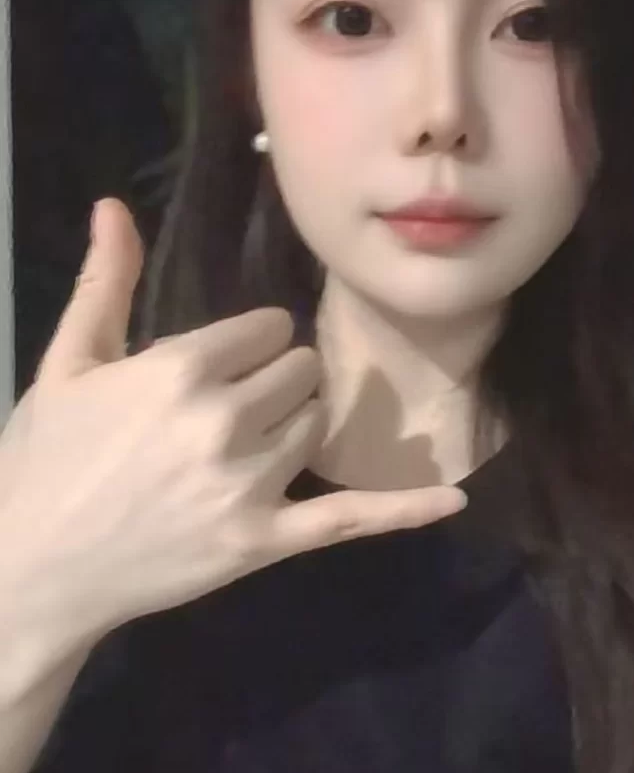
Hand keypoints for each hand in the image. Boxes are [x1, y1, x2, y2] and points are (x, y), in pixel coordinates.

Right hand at [0, 199, 466, 660]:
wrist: (32, 567)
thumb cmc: (43, 459)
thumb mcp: (67, 362)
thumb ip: (106, 283)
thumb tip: (116, 205)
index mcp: (182, 368)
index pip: (267, 329)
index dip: (248, 343)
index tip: (220, 362)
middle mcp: (225, 420)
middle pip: (299, 371)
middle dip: (271, 380)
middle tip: (223, 409)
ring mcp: (250, 484)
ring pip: (316, 423)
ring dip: (293, 424)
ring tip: (242, 446)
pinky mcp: (263, 541)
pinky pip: (348, 517)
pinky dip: (403, 509)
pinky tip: (452, 497)